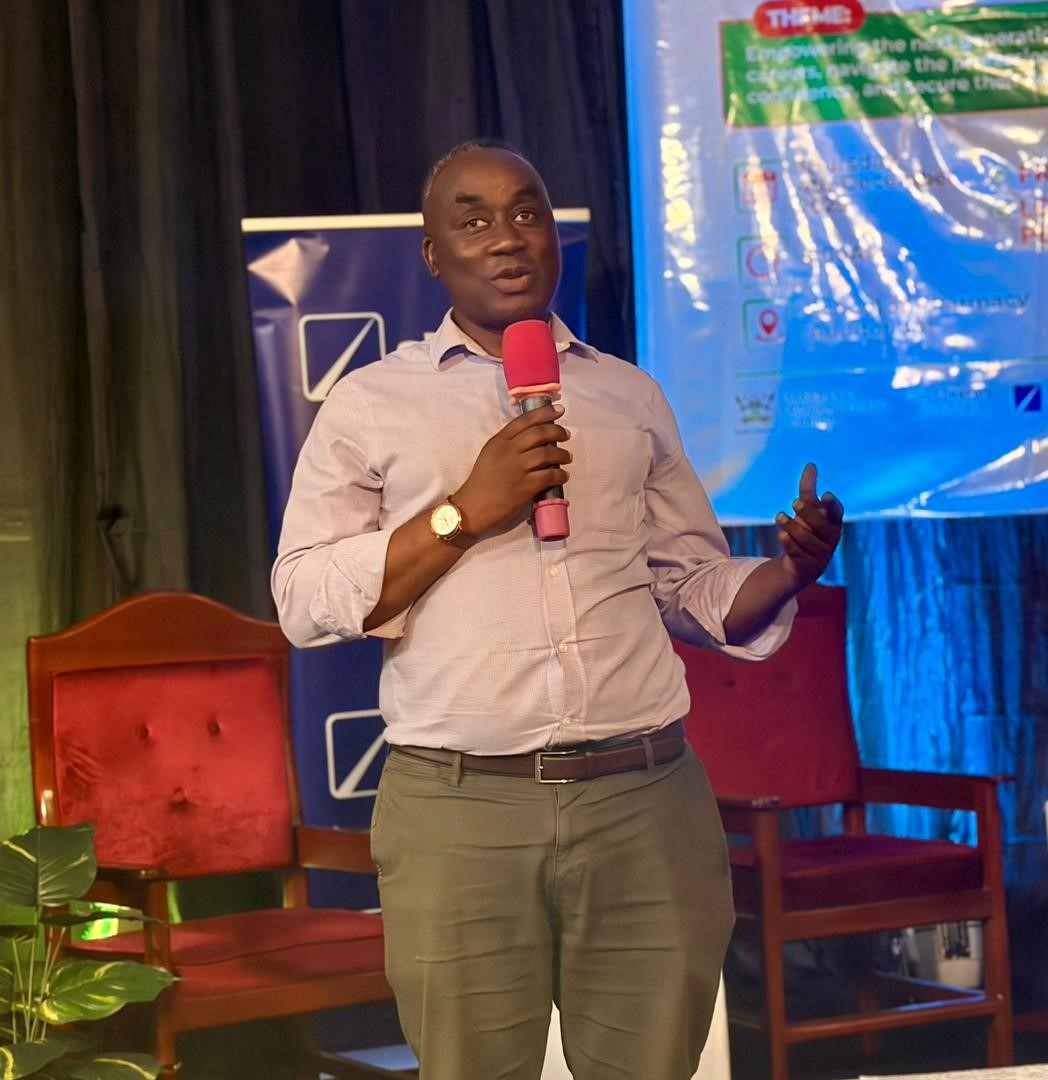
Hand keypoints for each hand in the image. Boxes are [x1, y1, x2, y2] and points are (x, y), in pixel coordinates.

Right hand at [452, 404, 570, 534]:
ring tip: (567, 457)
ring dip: (562, 454)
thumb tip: (533, 438)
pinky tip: (563, 476)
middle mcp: (509, 451)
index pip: (524, 420)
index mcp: (499, 441)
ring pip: (547, 454)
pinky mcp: (525, 486)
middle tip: (565, 435)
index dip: (544, 413)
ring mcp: (517, 468)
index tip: (558, 410)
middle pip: (539, 433)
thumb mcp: (490, 454)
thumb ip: (508, 444)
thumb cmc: (481, 481)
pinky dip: (560, 475)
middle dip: (557, 431)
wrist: (472, 506)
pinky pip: (549, 476)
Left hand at [774, 463, 842, 589]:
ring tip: (779, 517)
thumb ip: (808, 490)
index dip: (833, 505)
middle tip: (795, 501)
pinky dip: (789, 543)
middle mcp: (830, 538)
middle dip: (808, 513)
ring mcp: (820, 554)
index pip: (837, 513)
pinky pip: (798, 553)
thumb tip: (811, 465)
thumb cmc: (807, 530)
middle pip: (821, 525)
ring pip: (806, 539)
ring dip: (791, 526)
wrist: (801, 565)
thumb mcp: (807, 511)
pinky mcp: (808, 566)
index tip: (825, 494)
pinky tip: (782, 535)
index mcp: (833, 523)